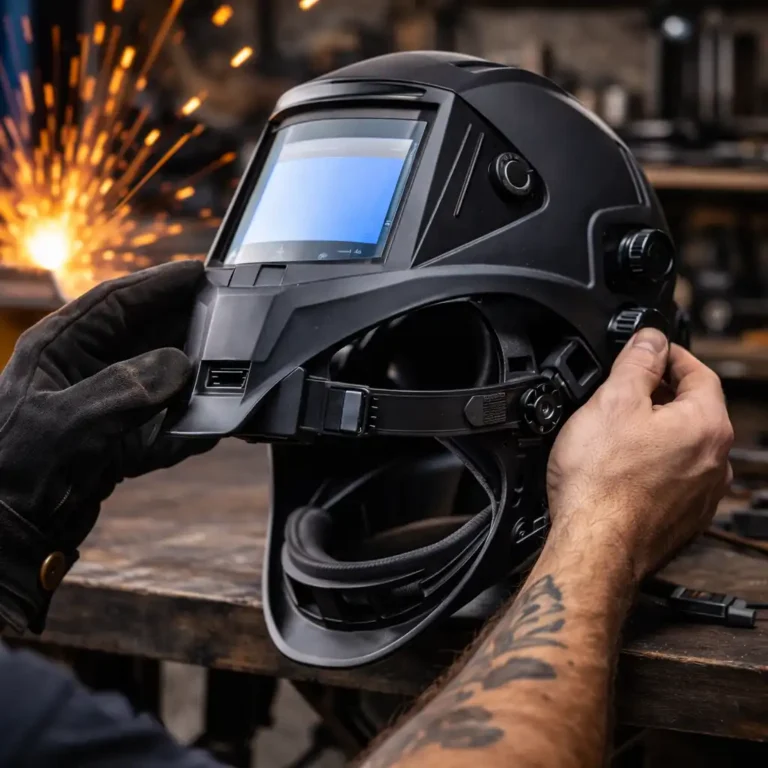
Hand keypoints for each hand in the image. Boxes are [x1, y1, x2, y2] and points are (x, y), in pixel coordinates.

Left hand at [0, 261, 214, 633]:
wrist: (9, 538)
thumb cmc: (15, 473)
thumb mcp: (68, 422)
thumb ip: (127, 389)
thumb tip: (180, 366)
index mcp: (59, 349)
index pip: (116, 301)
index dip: (160, 282)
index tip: (202, 271)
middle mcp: (84, 371)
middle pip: (147, 335)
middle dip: (188, 328)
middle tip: (231, 320)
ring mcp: (104, 407)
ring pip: (162, 379)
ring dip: (195, 380)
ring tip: (231, 374)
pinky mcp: (118, 442)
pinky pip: (165, 425)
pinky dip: (188, 428)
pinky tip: (212, 429)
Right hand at [546, 328, 732, 581]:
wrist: (594, 547)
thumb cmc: (601, 484)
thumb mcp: (612, 402)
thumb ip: (637, 362)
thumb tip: (651, 339)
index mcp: (706, 426)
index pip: (698, 372)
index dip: (669, 355)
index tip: (647, 352)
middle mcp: (715, 462)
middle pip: (692, 410)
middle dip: (659, 394)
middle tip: (622, 390)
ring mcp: (702, 495)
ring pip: (683, 446)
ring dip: (656, 432)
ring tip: (616, 433)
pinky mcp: (683, 520)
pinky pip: (673, 479)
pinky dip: (652, 466)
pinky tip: (621, 470)